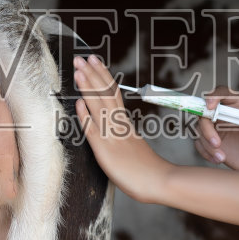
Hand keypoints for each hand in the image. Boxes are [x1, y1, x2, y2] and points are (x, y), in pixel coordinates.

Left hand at [72, 55, 171, 202]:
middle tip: (82, 57)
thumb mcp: (133, 146)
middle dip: (92, 74)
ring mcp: (112, 136)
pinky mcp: (106, 151)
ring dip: (87, 87)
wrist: (160, 182)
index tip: (94, 61)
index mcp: (125, 123)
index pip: (113, 93)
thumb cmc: (147, 170)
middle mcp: (118, 125)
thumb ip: (123, 133)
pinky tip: (79, 103)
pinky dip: (86, 116)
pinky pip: (94, 131)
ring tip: (78, 70)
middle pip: (106, 94)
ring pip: (99, 106)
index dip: (102, 76)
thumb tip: (114, 124)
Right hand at [193, 87, 238, 173]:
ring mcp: (216, 126)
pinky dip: (205, 152)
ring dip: (207, 144)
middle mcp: (225, 112)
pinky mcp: (210, 140)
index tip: (210, 107)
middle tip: (217, 144)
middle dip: (207, 128)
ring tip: (222, 157)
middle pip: (205, 111)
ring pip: (200, 128)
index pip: (222, 93)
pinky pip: (199, 142)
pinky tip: (217, 160)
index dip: (214, 96)